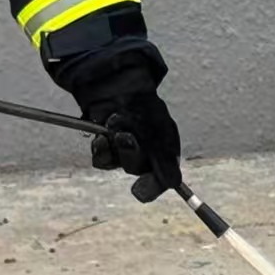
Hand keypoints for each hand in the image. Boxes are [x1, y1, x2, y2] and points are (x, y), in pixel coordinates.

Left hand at [68, 47, 182, 202]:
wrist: (118, 84)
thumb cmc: (144, 106)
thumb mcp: (159, 131)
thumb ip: (164, 159)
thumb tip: (174, 183)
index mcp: (164, 153)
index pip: (160, 180)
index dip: (151, 186)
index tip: (138, 189)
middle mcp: (145, 155)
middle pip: (136, 169)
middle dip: (130, 153)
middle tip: (127, 138)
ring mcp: (124, 151)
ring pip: (117, 164)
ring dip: (116, 146)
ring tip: (115, 125)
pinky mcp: (106, 146)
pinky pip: (101, 159)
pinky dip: (101, 147)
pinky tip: (101, 135)